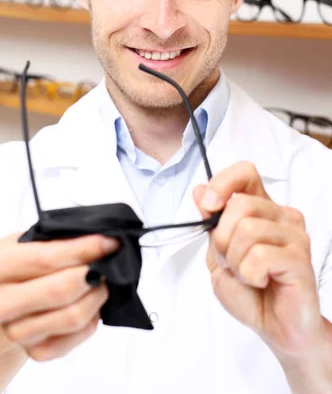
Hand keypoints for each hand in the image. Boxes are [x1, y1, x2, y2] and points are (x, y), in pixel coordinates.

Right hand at [0, 234, 118, 361]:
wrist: (3, 302)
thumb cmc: (23, 265)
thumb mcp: (29, 242)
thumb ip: (58, 240)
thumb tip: (101, 240)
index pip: (48, 258)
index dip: (84, 249)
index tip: (110, 241)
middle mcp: (0, 304)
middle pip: (61, 291)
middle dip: (93, 274)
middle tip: (108, 262)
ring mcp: (16, 332)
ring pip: (74, 316)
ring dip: (96, 295)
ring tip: (101, 280)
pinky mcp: (37, 352)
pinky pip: (79, 334)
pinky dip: (93, 316)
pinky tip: (91, 302)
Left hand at [194, 161, 324, 357]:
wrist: (275, 328)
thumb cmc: (250, 292)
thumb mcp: (218, 254)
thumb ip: (211, 223)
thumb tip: (200, 190)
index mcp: (261, 209)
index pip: (245, 173)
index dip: (223, 183)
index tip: (208, 205)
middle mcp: (281, 215)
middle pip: (240, 204)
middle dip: (222, 239)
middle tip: (233, 262)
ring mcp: (294, 235)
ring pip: (247, 230)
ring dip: (236, 260)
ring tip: (248, 275)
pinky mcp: (300, 258)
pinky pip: (260, 256)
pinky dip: (249, 274)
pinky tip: (262, 282)